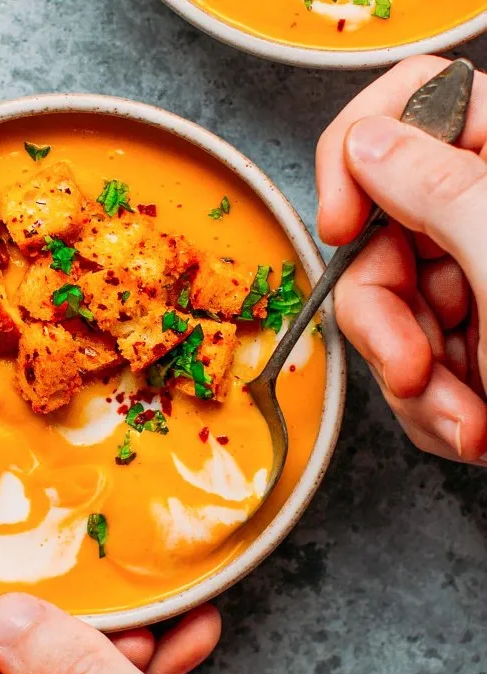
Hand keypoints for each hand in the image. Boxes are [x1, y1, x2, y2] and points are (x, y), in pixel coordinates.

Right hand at [316, 55, 486, 462]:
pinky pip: (403, 362)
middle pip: (379, 237)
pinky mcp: (466, 344)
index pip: (416, 105)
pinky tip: (472, 429)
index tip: (340, 223)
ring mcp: (474, 286)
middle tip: (413, 368)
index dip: (356, 156)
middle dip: (381, 319)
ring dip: (409, 383)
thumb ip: (440, 188)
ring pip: (383, 312)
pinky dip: (426, 408)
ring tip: (467, 421)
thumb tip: (369, 141)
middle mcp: (486, 222)